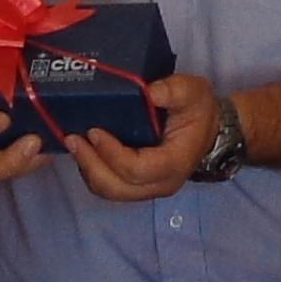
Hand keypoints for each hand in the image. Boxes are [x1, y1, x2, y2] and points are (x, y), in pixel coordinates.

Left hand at [67, 76, 217, 205]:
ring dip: (88, 170)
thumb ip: (173, 90)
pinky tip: (84, 151)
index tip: (94, 131)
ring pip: (111, 191)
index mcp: (175, 163)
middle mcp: (162, 183)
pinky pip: (110, 187)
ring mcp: (149, 188)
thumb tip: (148, 92)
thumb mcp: (193, 92)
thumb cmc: (198, 110)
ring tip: (73, 144)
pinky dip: (93, 172)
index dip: (111, 153)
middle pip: (118, 188)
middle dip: (91, 165)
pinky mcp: (138, 185)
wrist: (207, 128)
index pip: (136, 169)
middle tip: (73, 139)